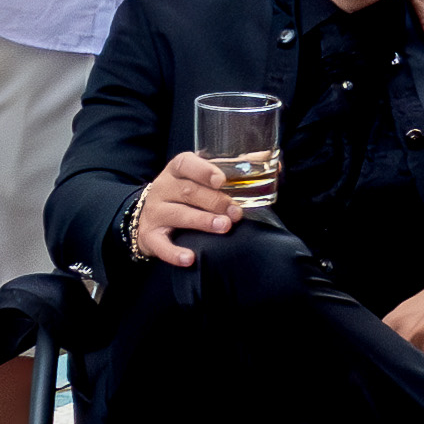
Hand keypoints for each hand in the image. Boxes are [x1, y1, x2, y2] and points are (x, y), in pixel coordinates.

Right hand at [126, 151, 249, 269]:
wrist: (147, 215)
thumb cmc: (184, 194)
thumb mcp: (199, 179)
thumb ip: (232, 171)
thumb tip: (275, 165)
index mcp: (177, 170)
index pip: (186, 164)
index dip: (204, 171)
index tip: (221, 180)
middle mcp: (163, 188)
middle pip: (188, 191)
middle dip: (215, 201)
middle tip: (236, 212)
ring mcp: (155, 212)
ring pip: (177, 214)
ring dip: (202, 221)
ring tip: (224, 227)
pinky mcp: (150, 235)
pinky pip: (161, 245)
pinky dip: (175, 253)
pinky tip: (190, 258)